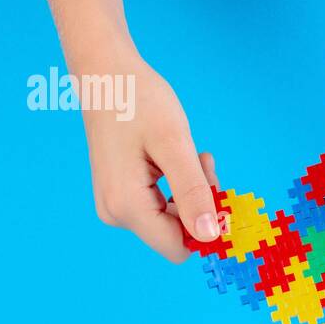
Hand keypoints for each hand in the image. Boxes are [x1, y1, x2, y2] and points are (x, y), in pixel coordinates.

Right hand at [80, 52, 219, 261]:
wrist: (106, 76)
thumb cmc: (138, 101)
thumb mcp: (175, 145)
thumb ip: (193, 193)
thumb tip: (210, 236)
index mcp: (126, 206)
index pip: (179, 248)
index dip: (207, 227)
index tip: (218, 189)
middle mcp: (116, 213)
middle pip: (178, 233)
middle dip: (200, 203)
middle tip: (202, 160)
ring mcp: (116, 205)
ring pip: (174, 219)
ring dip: (193, 191)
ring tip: (192, 154)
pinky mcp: (121, 195)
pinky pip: (162, 205)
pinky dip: (180, 185)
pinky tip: (180, 157)